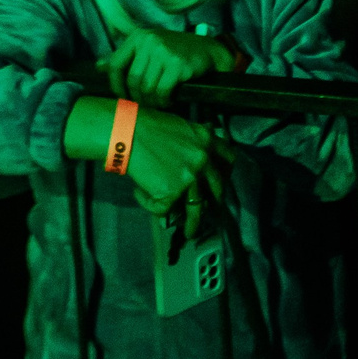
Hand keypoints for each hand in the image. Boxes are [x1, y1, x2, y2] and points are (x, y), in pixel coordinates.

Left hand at [103, 28, 242, 105]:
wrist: (208, 51)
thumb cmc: (174, 52)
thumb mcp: (148, 49)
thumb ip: (124, 58)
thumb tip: (97, 66)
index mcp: (138, 36)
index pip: (116, 64)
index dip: (116, 85)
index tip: (123, 97)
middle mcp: (149, 41)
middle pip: (133, 80)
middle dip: (138, 97)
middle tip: (147, 103)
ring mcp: (164, 52)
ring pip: (147, 87)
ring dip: (152, 101)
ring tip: (159, 102)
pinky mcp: (178, 65)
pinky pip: (162, 91)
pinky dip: (164, 101)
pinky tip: (170, 100)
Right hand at [123, 109, 227, 234]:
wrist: (128, 130)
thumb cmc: (148, 125)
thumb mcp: (181, 127)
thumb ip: (194, 141)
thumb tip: (196, 154)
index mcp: (206, 141)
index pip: (228, 159)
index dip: (226, 172)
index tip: (221, 180)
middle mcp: (203, 161)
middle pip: (217, 188)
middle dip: (214, 202)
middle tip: (210, 209)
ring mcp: (189, 179)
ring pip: (196, 209)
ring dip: (193, 224)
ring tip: (190, 233)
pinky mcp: (171, 192)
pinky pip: (163, 208)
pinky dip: (150, 204)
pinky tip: (139, 193)